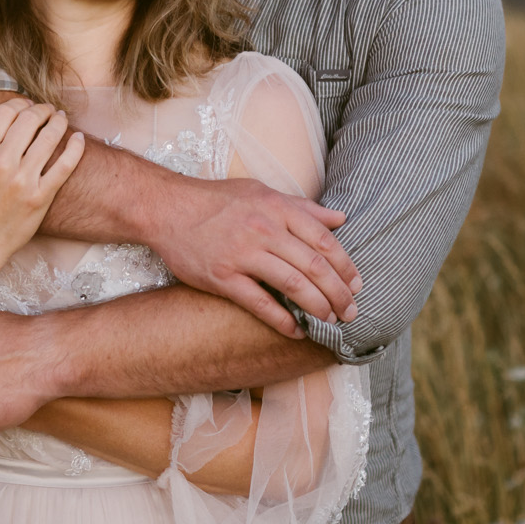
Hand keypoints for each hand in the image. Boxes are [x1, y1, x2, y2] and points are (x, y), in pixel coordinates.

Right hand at [0, 100, 85, 289]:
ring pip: (49, 137)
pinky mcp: (41, 198)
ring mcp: (23, 181)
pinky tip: (78, 139)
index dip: (18, 103)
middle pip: (29, 120)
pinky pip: (64, 166)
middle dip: (41, 109)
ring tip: (61, 119)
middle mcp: (1, 164)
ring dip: (58, 122)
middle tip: (47, 110)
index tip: (25, 106)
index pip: (5, 113)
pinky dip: (75, 149)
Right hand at [151, 177, 360, 338]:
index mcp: (276, 208)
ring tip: (330, 321)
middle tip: (351, 311)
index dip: (345, 265)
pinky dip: (280, 319)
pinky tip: (295, 331)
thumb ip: (302, 207)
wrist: (167, 208)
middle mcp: (264, 229)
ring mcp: (242, 254)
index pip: (323, 240)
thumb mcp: (262, 192)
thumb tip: (340, 219)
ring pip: (292, 284)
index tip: (356, 284)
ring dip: (316, 307)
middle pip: (313, 265)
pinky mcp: (222, 276)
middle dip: (338, 292)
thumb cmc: (216, 200)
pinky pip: (258, 302)